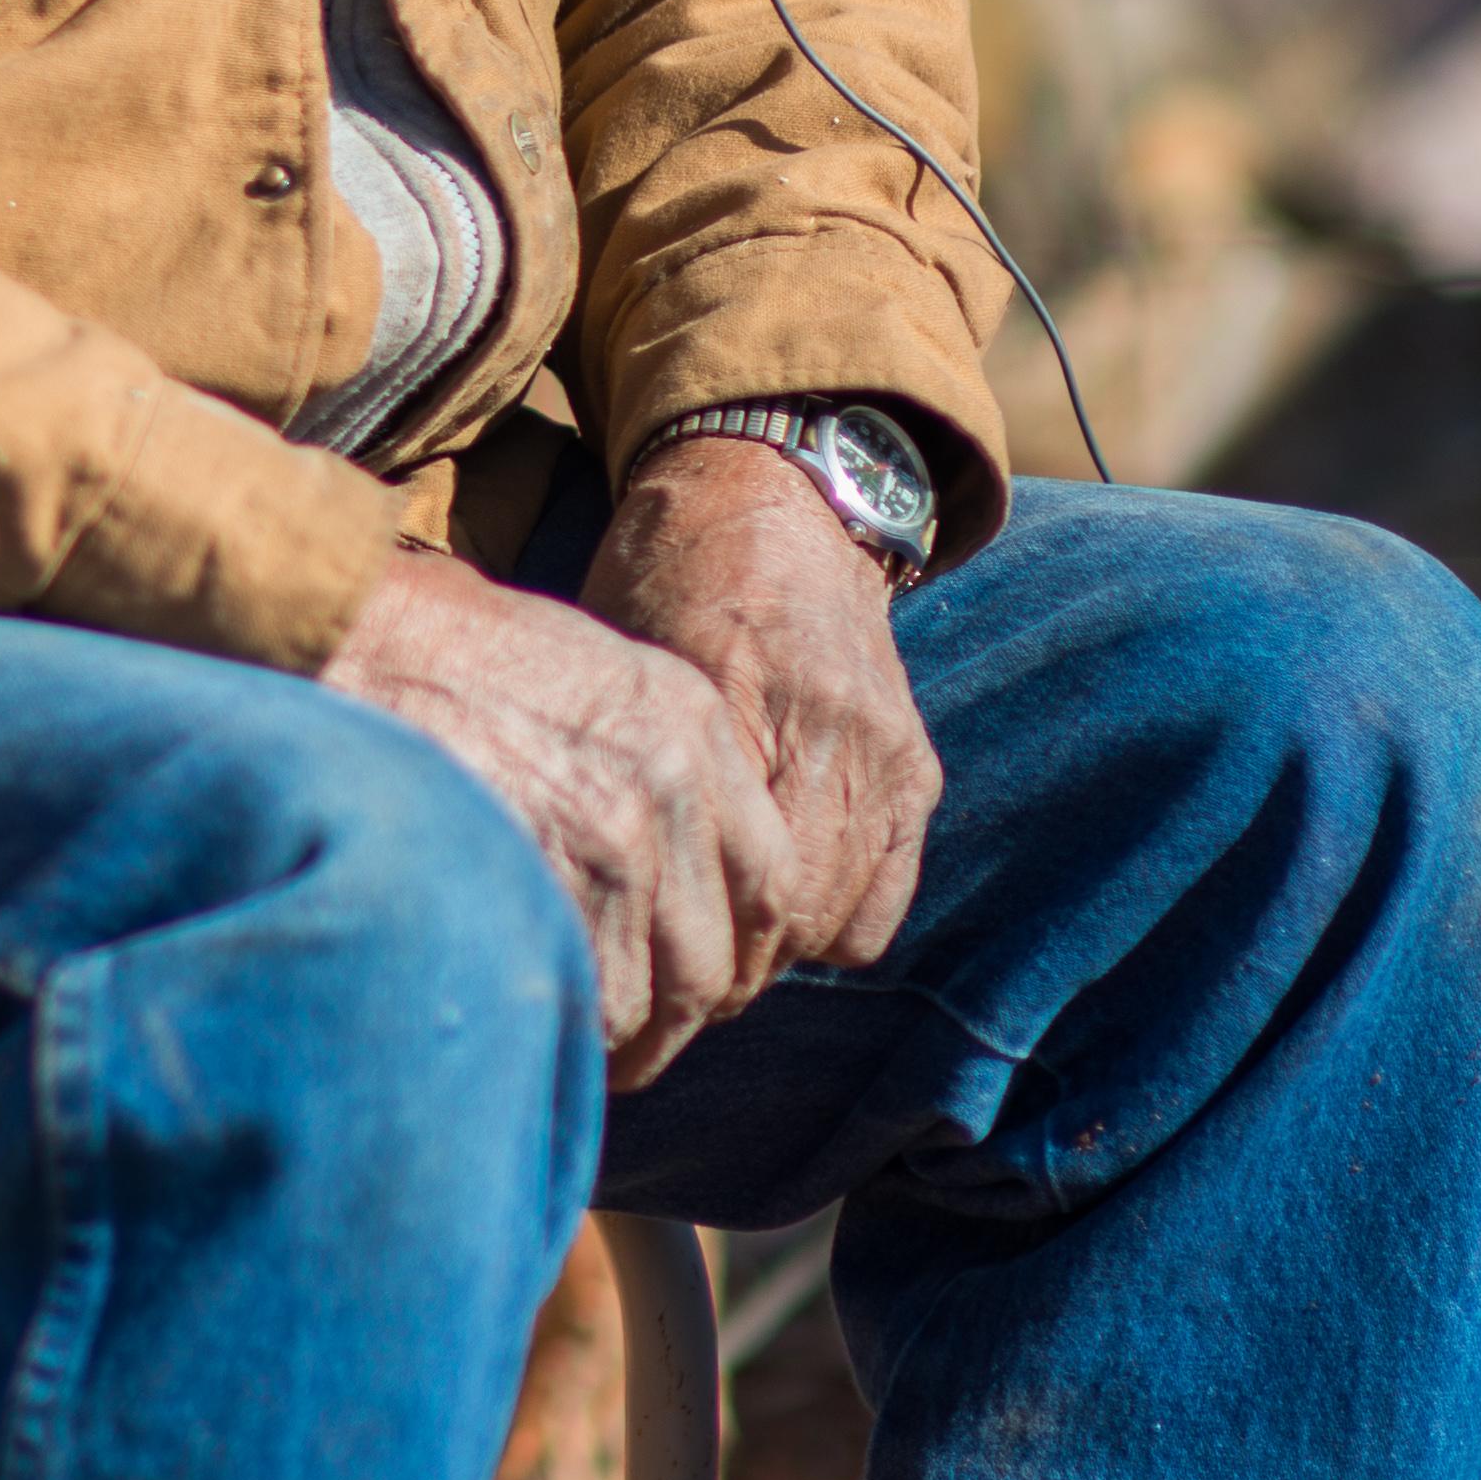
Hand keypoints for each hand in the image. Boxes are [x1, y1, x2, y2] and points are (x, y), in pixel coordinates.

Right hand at [313, 542, 807, 1083]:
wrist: (341, 627)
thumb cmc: (434, 650)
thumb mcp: (582, 669)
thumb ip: (644, 767)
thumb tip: (655, 880)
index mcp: (694, 726)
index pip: (770, 885)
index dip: (733, 955)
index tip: (695, 985)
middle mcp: (674, 784)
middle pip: (715, 960)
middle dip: (672, 1020)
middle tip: (627, 1041)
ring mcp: (611, 839)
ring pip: (651, 999)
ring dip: (612, 1039)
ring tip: (562, 1039)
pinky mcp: (541, 883)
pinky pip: (581, 1002)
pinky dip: (559, 1033)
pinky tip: (522, 1023)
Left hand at [584, 432, 939, 973]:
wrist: (775, 504)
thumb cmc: (662, 573)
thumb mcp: (609, 651)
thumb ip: (608, 756)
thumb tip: (566, 873)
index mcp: (736, 692)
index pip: (726, 871)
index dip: (676, 936)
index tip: (623, 961)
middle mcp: (827, 729)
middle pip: (787, 914)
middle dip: (720, 964)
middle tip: (658, 975)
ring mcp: (884, 754)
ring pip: (839, 919)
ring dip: (773, 951)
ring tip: (705, 948)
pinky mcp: (914, 768)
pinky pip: (884, 893)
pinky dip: (831, 920)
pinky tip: (771, 908)